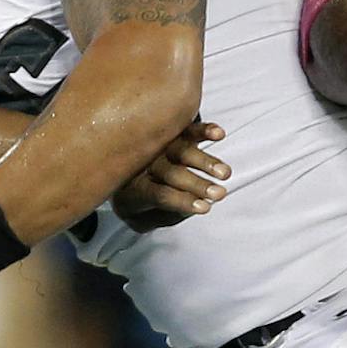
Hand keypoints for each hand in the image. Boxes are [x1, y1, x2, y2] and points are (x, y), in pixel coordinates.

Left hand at [113, 121, 229, 232]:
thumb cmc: (141, 201)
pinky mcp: (170, 132)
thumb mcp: (145, 217)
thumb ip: (166, 214)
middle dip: (197, 184)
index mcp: (133, 188)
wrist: (122, 169)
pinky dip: (203, 131)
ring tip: (224, 172)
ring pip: (182, 151)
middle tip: (218, 193)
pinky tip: (219, 134)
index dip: (181, 200)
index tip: (205, 208)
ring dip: (205, 162)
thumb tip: (194, 205)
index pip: (157, 194)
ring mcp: (157, 146)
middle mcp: (144, 163)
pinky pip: (187, 130)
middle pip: (171, 173)